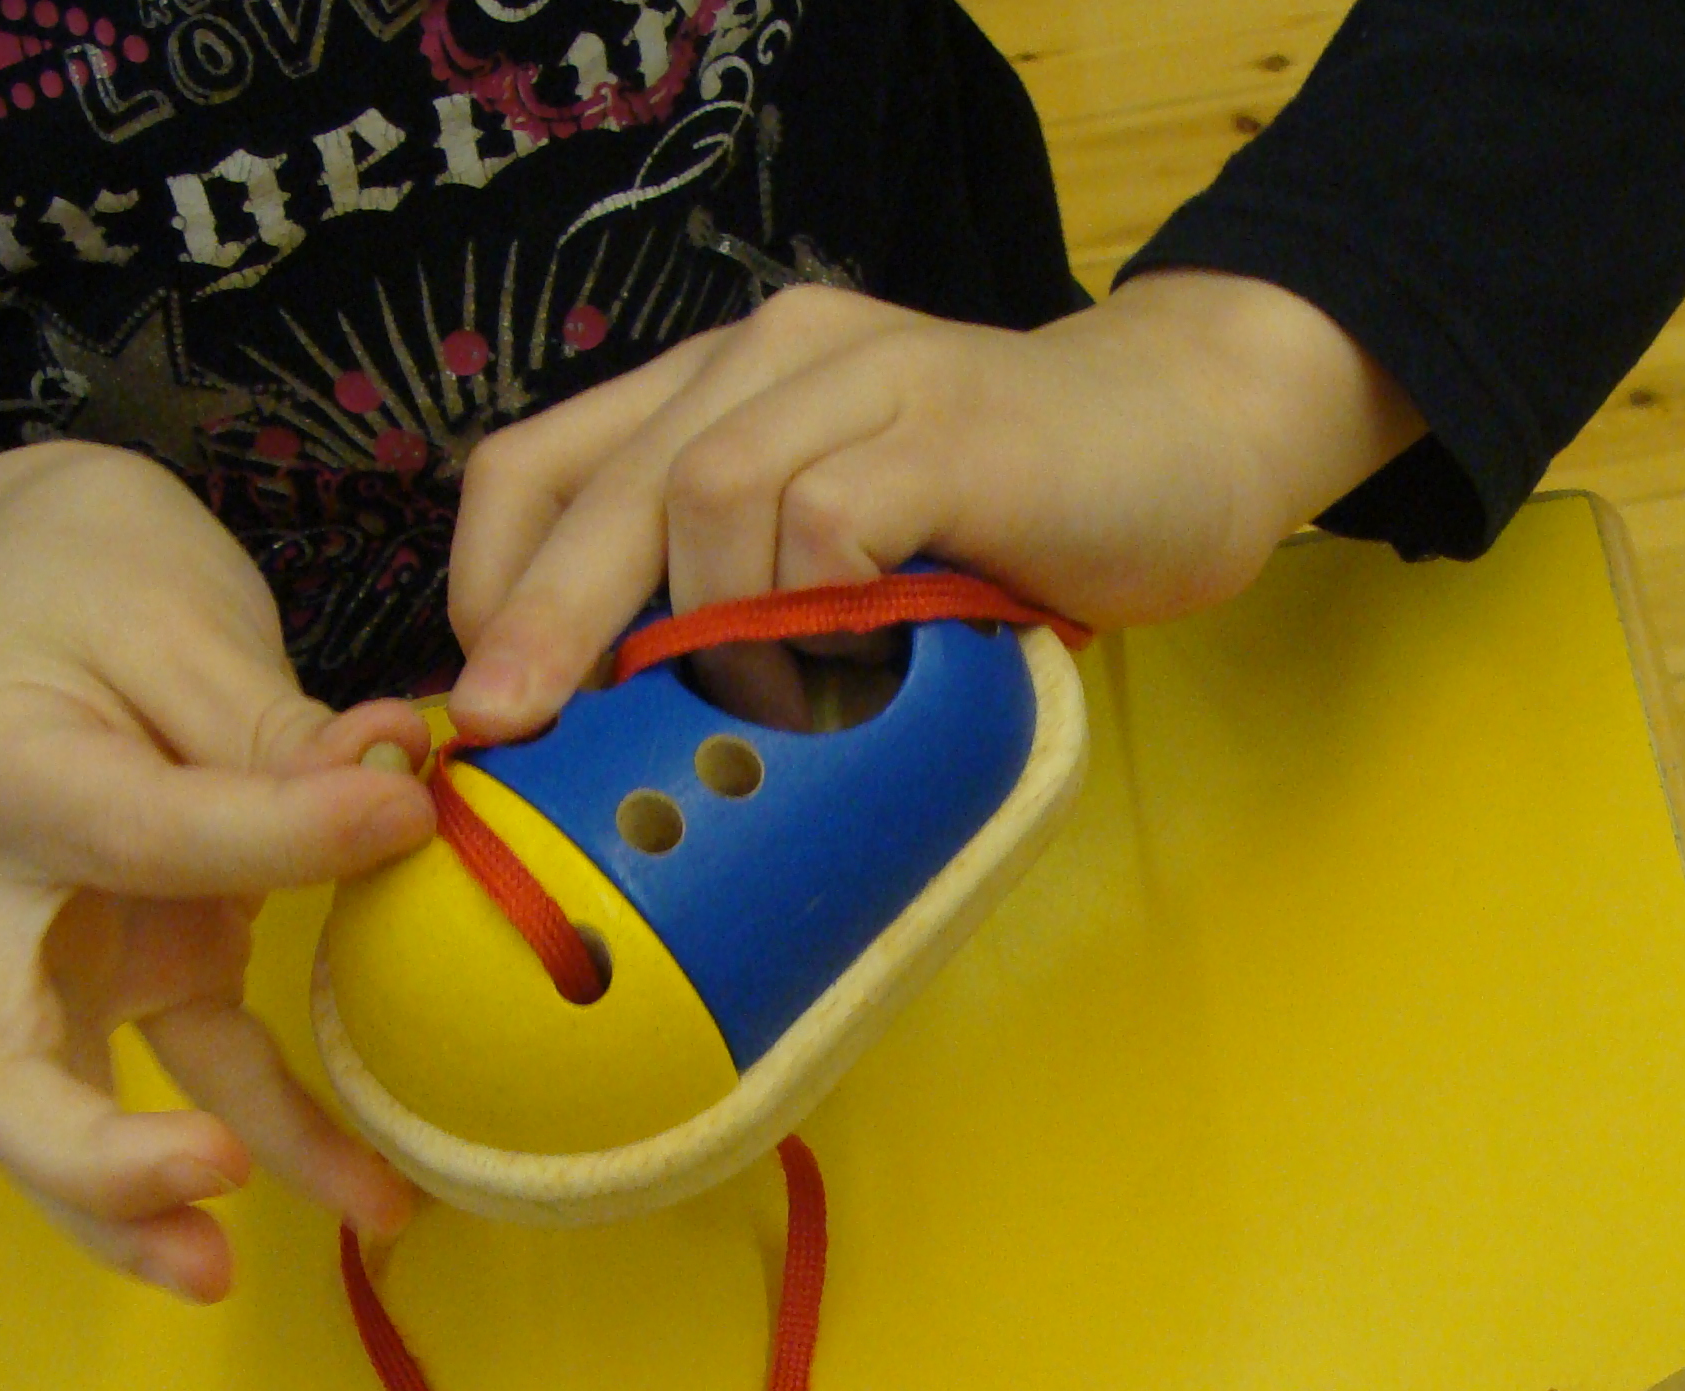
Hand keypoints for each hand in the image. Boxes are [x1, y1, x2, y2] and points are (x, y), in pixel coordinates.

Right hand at [0, 443, 430, 1298]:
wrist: (26, 573)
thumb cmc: (90, 581)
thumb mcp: (173, 614)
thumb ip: (271, 726)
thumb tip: (402, 794)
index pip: (136, 835)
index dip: (276, 838)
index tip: (410, 805)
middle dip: (93, 1159)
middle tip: (208, 1182)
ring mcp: (69, 955)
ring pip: (84, 1116)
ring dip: (179, 1204)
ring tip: (322, 1235)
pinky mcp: (146, 969)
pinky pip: (207, 1074)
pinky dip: (281, 1135)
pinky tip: (379, 1190)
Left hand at [442, 271, 1424, 740]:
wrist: (1191, 442)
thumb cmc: (1009, 525)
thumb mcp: (841, 558)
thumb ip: (740, 600)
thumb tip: (611, 738)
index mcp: (719, 386)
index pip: (542, 463)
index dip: (494, 583)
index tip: (493, 707)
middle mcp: (772, 358)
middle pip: (609, 484)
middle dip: (541, 620)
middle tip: (509, 729)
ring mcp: (865, 379)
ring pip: (709, 496)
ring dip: (711, 629)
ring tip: (758, 716)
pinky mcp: (949, 427)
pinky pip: (829, 520)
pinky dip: (814, 611)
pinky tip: (850, 668)